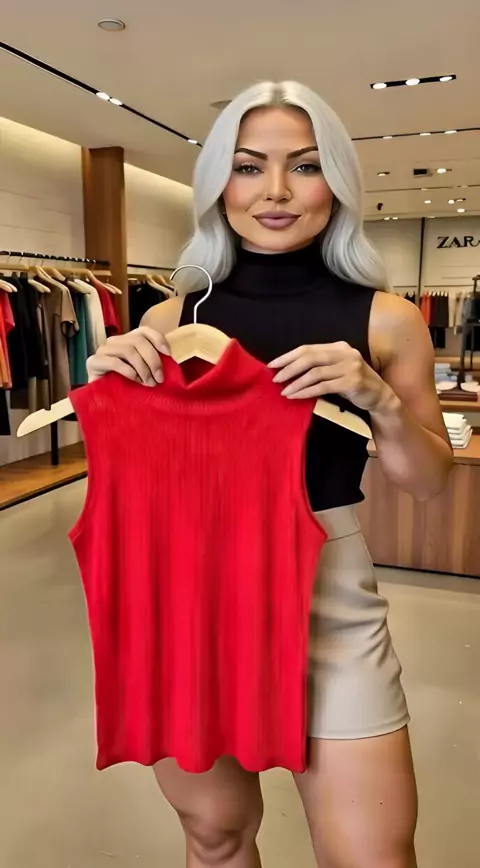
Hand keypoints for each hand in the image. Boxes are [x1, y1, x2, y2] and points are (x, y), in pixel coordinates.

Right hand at [86, 327, 169, 385]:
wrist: (104, 403)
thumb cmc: (127, 387)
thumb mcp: (144, 373)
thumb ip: (152, 363)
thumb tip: (170, 359)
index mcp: (127, 340)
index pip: (144, 331)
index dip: (158, 339)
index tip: (169, 355)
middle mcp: (114, 342)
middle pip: (138, 341)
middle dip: (153, 360)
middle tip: (159, 378)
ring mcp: (103, 351)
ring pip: (128, 350)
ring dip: (143, 368)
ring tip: (149, 383)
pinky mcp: (93, 362)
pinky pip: (115, 362)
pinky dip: (129, 372)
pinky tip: (135, 381)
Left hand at [268, 342, 390, 412]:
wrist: (380, 397)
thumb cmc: (353, 385)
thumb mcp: (337, 370)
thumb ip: (319, 366)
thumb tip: (289, 370)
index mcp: (339, 347)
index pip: (308, 348)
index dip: (288, 356)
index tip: (272, 365)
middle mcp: (345, 353)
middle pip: (310, 358)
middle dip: (289, 368)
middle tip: (275, 379)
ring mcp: (350, 366)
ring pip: (315, 373)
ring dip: (296, 383)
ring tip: (284, 392)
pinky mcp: (352, 381)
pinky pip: (323, 386)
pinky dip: (307, 392)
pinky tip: (296, 396)